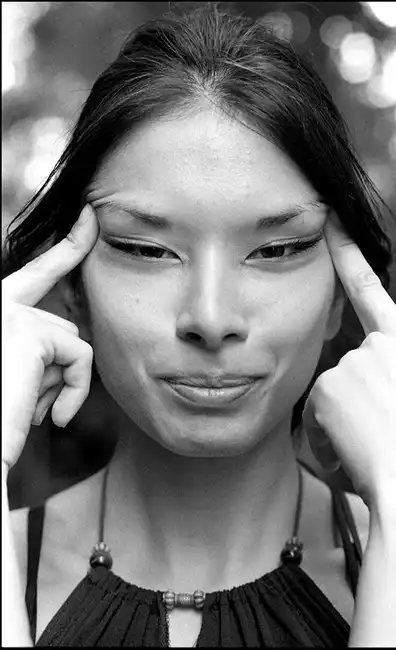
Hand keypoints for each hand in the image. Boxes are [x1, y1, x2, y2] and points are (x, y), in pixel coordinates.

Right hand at [2, 204, 98, 471]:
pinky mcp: (29, 331)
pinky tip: (55, 418)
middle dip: (60, 371)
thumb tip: (75, 341)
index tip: (89, 217)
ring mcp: (10, 312)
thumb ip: (41, 350)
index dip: (66, 246)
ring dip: (61, 383)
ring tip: (29, 412)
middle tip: (45, 408)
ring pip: (73, 341)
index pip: (37, 271)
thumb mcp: (19, 376)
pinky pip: (82, 355)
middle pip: (62, 325)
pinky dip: (77, 390)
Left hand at [303, 214, 395, 509]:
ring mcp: (351, 365)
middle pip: (348, 371)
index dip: (350, 258)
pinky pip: (318, 415)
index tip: (332, 226)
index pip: (371, 293)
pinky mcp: (328, 388)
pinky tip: (352, 454)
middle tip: (384, 435)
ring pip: (333, 395)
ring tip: (376, 448)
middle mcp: (377, 347)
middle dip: (356, 403)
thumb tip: (394, 357)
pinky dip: (329, 437)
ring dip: (345, 424)